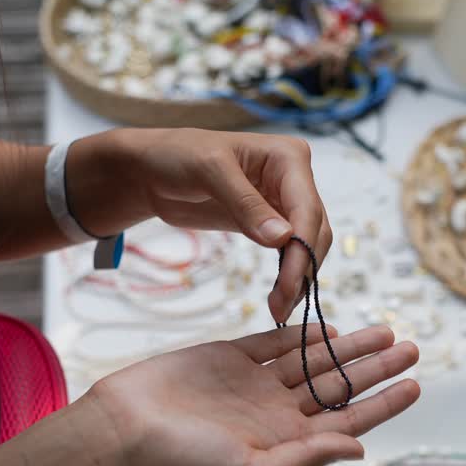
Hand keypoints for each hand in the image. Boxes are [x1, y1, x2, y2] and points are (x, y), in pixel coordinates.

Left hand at [69, 127, 331, 322]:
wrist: (151, 170)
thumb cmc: (177, 156)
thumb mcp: (209, 171)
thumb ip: (245, 203)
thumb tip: (283, 237)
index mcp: (288, 156)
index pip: (307, 208)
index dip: (303, 248)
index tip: (290, 284)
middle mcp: (293, 177)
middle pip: (314, 230)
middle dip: (302, 269)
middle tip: (281, 306)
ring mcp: (283, 201)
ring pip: (307, 244)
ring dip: (297, 277)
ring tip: (278, 309)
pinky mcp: (269, 222)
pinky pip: (289, 251)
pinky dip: (287, 274)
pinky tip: (278, 297)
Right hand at [92, 323, 418, 465]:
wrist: (127, 429)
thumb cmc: (185, 461)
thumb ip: (308, 458)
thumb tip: (360, 447)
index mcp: (286, 444)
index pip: (348, 421)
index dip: (384, 404)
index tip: (415, 385)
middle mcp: (276, 413)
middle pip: (338, 386)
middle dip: (376, 367)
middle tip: (412, 347)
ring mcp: (254, 384)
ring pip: (313, 360)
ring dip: (349, 346)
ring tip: (385, 331)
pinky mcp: (230, 357)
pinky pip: (276, 342)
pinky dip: (304, 334)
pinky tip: (330, 328)